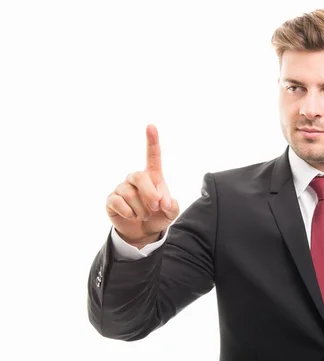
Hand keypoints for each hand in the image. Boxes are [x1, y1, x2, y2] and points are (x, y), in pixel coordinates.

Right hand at [106, 124, 179, 247]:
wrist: (143, 231)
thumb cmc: (158, 216)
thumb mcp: (171, 213)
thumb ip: (172, 205)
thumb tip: (163, 201)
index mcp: (152, 177)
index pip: (152, 156)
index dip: (152, 141)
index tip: (151, 126)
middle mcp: (135, 178)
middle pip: (139, 176)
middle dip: (150, 194)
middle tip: (157, 208)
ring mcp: (122, 188)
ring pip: (130, 194)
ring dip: (141, 209)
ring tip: (144, 215)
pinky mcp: (111, 200)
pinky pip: (118, 203)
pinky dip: (130, 213)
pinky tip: (133, 216)